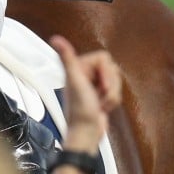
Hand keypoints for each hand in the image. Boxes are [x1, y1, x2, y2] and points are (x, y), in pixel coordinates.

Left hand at [50, 35, 121, 151]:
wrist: (86, 133)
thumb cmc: (80, 111)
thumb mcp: (75, 81)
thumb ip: (67, 59)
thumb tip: (56, 39)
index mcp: (78, 67)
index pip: (104, 57)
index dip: (106, 72)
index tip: (100, 84)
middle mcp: (85, 74)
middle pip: (112, 68)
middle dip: (110, 85)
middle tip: (99, 95)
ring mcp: (94, 84)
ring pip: (116, 80)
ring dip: (112, 95)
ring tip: (100, 103)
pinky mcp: (101, 94)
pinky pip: (117, 91)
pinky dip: (113, 101)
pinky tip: (102, 107)